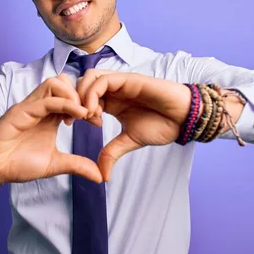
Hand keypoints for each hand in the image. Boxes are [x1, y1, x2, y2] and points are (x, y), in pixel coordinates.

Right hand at [0, 74, 102, 184]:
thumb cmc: (18, 163)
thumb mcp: (55, 164)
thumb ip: (77, 165)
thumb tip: (100, 176)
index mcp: (50, 116)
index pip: (72, 96)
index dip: (88, 104)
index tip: (97, 122)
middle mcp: (41, 107)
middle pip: (65, 82)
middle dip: (83, 95)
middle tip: (92, 115)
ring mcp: (31, 107)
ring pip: (55, 83)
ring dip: (74, 95)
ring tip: (83, 114)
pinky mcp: (21, 111)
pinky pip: (45, 100)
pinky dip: (65, 104)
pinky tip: (77, 116)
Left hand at [77, 70, 191, 180]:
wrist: (183, 118)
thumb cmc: (162, 125)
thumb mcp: (130, 141)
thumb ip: (112, 153)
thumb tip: (102, 177)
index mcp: (110, 101)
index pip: (82, 96)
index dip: (71, 108)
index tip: (71, 125)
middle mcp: (113, 89)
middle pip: (80, 83)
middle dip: (71, 100)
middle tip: (73, 120)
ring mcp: (119, 82)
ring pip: (88, 77)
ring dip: (81, 95)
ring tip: (86, 116)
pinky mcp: (127, 79)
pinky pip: (102, 80)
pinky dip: (92, 94)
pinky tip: (95, 111)